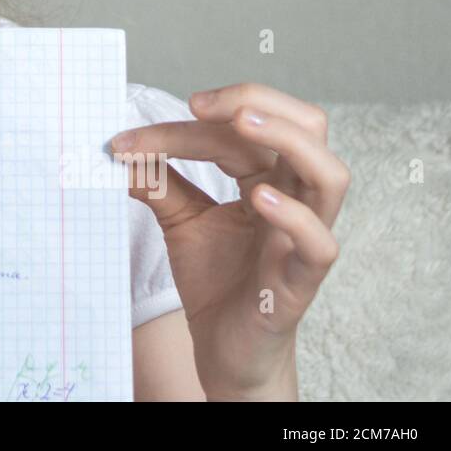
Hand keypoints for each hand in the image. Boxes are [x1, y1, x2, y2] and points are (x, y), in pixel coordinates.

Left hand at [111, 82, 349, 400]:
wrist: (222, 349)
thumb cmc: (215, 279)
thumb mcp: (179, 219)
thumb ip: (158, 181)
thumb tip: (120, 147)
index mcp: (268, 177)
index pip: (241, 129)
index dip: (188, 124)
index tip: (129, 138)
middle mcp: (295, 198)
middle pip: (309, 126)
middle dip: (258, 101)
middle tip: (200, 105)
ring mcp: (302, 238)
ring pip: (330, 175)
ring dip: (288, 140)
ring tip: (242, 125)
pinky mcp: (300, 281)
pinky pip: (319, 244)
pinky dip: (295, 216)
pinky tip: (260, 200)